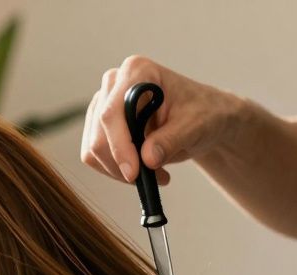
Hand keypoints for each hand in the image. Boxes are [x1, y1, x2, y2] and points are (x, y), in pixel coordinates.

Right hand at [80, 56, 248, 185]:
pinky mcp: (99, 126)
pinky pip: (95, 156)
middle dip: (120, 163)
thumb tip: (147, 159)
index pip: (112, 113)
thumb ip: (171, 140)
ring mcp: (103, 104)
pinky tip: (143, 170)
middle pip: (99, 133)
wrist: (203, 118)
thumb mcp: (196, 126)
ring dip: (119, 170)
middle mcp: (114, 84)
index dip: (119, 145)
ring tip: (154, 174)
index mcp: (137, 72)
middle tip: (150, 179)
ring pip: (93, 149)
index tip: (133, 173)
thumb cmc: (203, 113)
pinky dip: (115, 171)